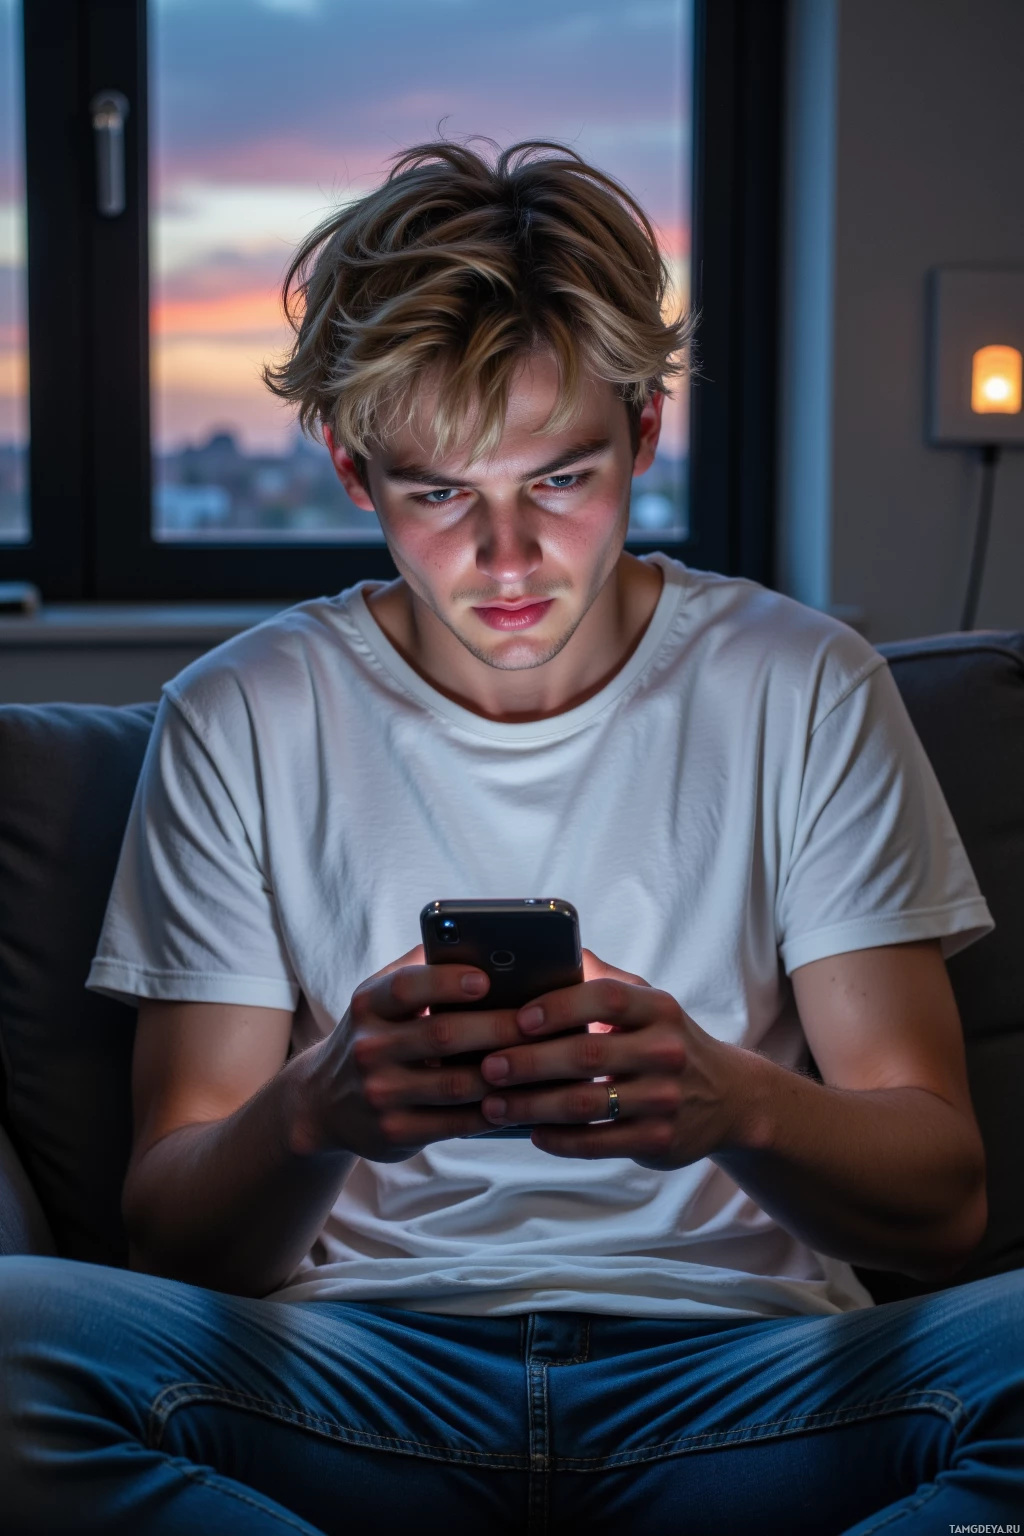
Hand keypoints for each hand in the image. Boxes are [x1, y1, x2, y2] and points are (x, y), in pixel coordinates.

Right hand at [297, 946, 530, 1160]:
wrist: (324, 1102)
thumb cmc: (375, 1035)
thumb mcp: (380, 999)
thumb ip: (421, 968)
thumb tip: (481, 939)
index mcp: (369, 1004)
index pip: (407, 986)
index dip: (447, 981)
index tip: (486, 978)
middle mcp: (369, 1048)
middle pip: (442, 1034)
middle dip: (498, 1026)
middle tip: (541, 1021)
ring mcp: (380, 1094)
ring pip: (455, 1083)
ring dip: (504, 1072)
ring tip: (543, 1058)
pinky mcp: (395, 1132)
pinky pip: (455, 1122)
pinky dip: (493, 1110)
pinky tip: (521, 1097)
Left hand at [477, 949, 745, 1166]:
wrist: (730, 1097)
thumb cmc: (667, 1041)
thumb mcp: (648, 1003)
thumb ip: (603, 978)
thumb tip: (555, 944)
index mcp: (657, 1008)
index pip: (605, 998)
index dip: (559, 1007)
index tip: (518, 1017)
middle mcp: (665, 1051)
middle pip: (586, 1054)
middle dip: (529, 1061)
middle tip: (487, 1066)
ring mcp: (664, 1098)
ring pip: (586, 1103)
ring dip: (533, 1106)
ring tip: (494, 1105)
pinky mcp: (660, 1139)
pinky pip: (599, 1142)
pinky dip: (561, 1140)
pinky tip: (532, 1133)